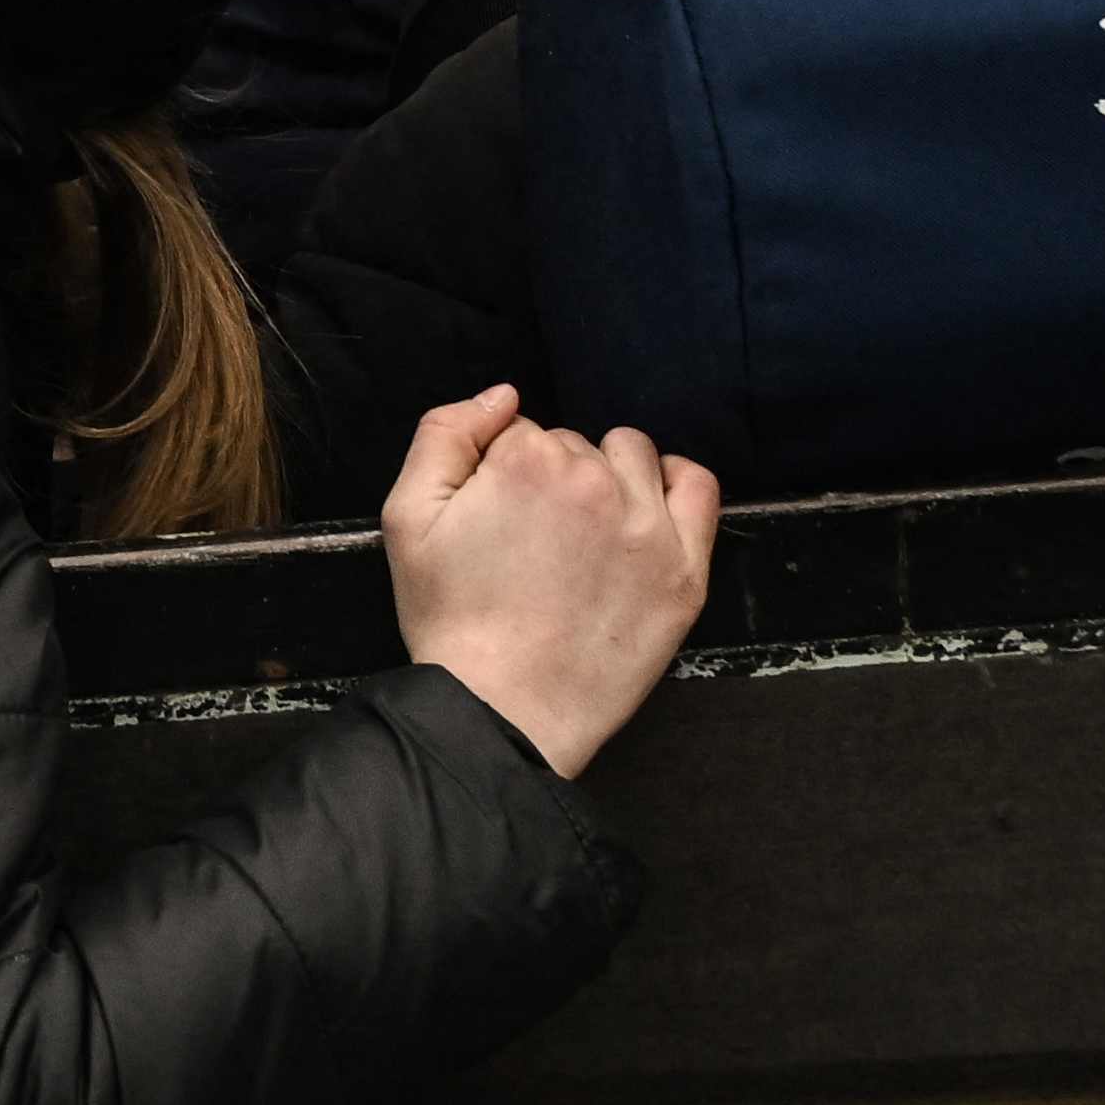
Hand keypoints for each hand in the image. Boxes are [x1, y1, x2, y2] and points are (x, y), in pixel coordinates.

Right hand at [380, 385, 717, 781]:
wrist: (502, 708)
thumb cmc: (449, 616)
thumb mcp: (406, 515)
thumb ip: (444, 433)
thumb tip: (503, 396)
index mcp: (526, 461)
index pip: (517, 430)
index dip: (497, 470)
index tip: (491, 518)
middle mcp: (596, 481)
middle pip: (573, 443)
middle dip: (549, 475)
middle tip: (529, 538)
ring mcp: (651, 526)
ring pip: (631, 454)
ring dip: (606, 474)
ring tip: (583, 528)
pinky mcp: (686, 571)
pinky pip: (698, 488)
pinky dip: (674, 481)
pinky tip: (647, 507)